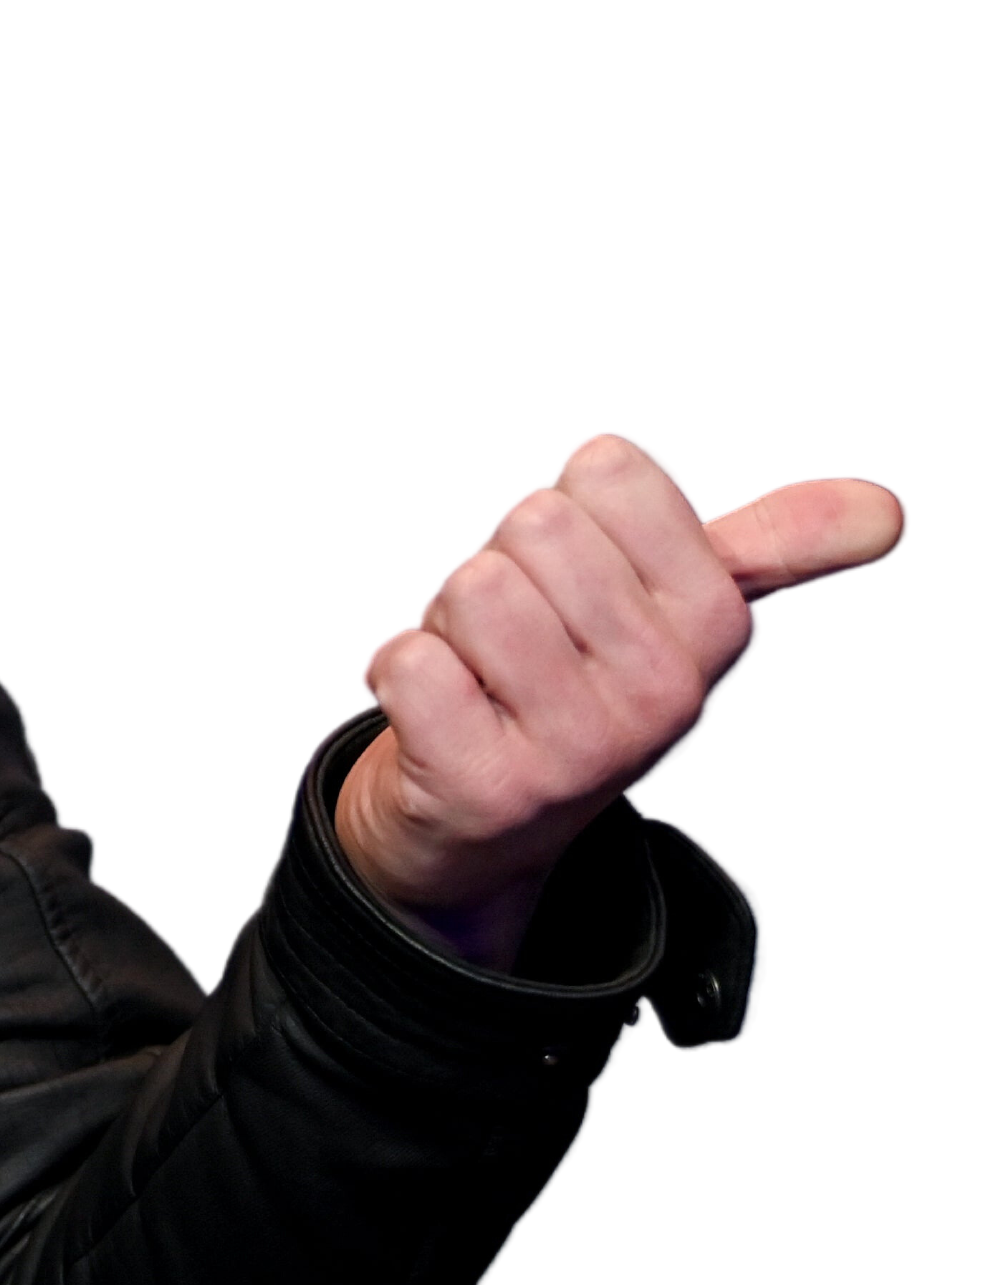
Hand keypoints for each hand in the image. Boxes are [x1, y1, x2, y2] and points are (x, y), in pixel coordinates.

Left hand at [335, 431, 906, 969]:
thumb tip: (887, 510)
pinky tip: (439, 717)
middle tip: (518, 637)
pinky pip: (410, 662)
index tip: (578, 578)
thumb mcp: (685, 611)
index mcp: (718, 622)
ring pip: (473, 588)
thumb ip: (775, 546)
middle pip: (532, 524)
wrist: (486, 819)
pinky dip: (397, 675)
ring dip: (447, 623)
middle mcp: (669, 690)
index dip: (567, 508)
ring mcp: (584, 748)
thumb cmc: (575, 677)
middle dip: (501, 566)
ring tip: (482, 676)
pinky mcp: (491, 787)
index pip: (607, 465)